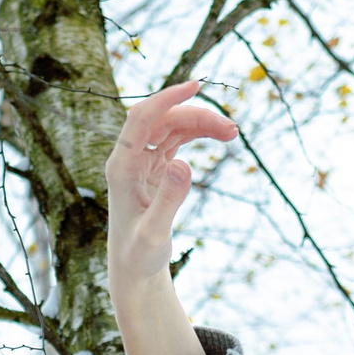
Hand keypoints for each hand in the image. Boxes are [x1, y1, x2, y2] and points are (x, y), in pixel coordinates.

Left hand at [106, 81, 236, 286]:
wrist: (134, 267)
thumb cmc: (139, 254)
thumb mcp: (155, 233)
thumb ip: (169, 199)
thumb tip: (184, 163)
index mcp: (121, 167)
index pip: (140, 119)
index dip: (166, 99)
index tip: (194, 87)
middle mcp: (128, 159)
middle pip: (162, 120)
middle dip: (196, 117)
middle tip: (232, 130)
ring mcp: (141, 161)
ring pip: (171, 127)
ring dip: (200, 124)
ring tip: (232, 133)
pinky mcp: (154, 167)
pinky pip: (175, 139)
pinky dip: (196, 134)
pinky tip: (218, 136)